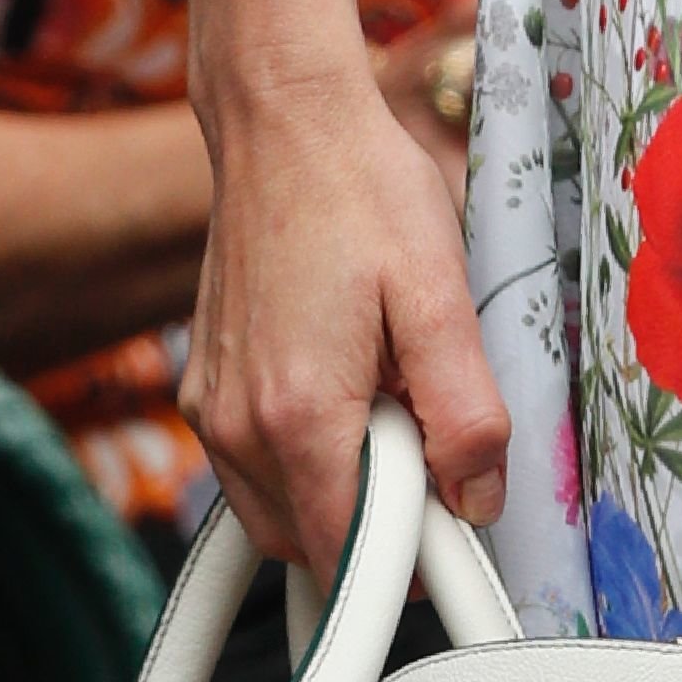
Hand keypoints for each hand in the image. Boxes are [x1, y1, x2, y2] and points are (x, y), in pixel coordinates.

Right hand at [184, 48, 508, 574]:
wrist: (285, 122)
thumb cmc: (361, 190)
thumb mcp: (439, 295)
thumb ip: (465, 411)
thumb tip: (478, 497)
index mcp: (299, 415)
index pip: (354, 560)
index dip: (418, 554)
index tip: (457, 518)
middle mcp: (239, 427)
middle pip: (316, 546)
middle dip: (381, 520)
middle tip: (429, 439)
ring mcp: (212, 410)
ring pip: (282, 513)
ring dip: (342, 489)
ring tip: (387, 398)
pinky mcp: (203, 390)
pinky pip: (255, 469)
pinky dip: (305, 457)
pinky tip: (346, 386)